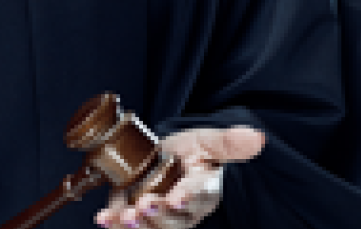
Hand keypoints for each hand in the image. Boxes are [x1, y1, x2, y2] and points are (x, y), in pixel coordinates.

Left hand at [95, 126, 264, 228]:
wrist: (171, 156)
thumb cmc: (194, 151)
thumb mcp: (210, 141)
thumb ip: (229, 143)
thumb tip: (256, 139)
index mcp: (205, 189)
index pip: (199, 196)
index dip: (187, 198)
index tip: (177, 198)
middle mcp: (184, 209)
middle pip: (175, 219)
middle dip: (159, 215)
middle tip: (144, 207)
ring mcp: (161, 214)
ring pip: (153, 226)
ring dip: (137, 224)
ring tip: (124, 218)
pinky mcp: (139, 213)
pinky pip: (129, 223)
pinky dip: (114, 222)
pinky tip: (104, 218)